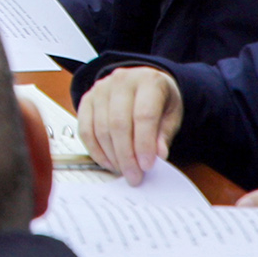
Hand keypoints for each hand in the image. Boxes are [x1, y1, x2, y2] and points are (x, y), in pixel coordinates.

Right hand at [75, 65, 182, 182]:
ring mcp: (100, 89)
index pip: (144, 115)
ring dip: (111, 155)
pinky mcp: (86, 99)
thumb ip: (164, 134)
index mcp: (148, 81)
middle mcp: (121, 81)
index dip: (144, 144)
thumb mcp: (172, 114)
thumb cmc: (159, 99)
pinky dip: (95, 150)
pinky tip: (108, 162)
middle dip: (126, 155)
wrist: (141, 81)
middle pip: (119, 123)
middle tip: (134, 176)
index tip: (147, 166)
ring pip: (100, 128)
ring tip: (123, 170)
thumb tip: (158, 154)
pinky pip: (85, 129)